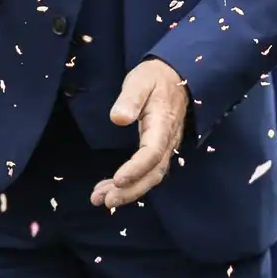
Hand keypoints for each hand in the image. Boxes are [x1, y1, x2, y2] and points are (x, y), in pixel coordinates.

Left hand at [91, 58, 188, 208]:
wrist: (175, 76)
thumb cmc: (154, 78)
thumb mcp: (140, 81)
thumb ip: (130, 98)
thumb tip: (118, 119)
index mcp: (163, 124)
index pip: (152, 152)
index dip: (136, 169)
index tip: (117, 179)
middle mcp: (167, 141)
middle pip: (153, 173)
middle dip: (130, 190)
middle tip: (105, 200)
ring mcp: (165, 148)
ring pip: (151, 177)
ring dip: (128, 192)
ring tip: (101, 199)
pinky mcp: (159, 150)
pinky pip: (148, 173)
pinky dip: (131, 185)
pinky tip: (111, 188)